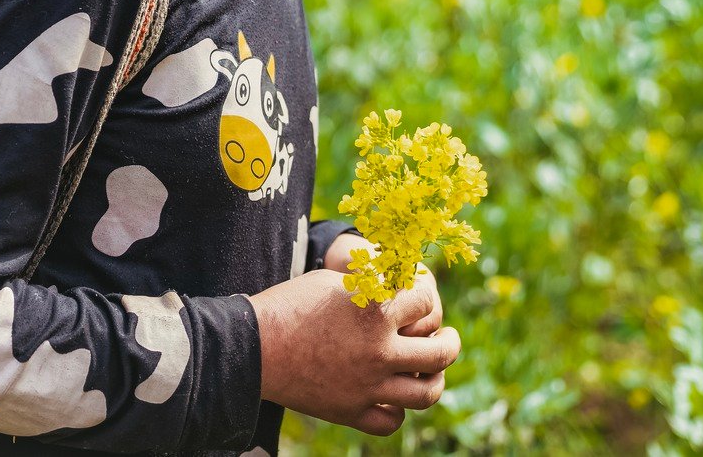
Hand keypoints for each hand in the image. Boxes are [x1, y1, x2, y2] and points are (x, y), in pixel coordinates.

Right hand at [250, 253, 457, 436]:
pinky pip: (390, 420)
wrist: (252, 345)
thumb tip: (402, 285)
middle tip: (446, 337)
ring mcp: (367, 385)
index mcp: (375, 311)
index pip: (427, 301)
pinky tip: (393, 397)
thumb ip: (373, 287)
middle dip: (450, 342)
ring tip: (432, 371)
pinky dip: (397, 410)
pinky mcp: (350, 410)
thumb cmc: (290, 304)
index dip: (426, 295)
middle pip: (440, 353)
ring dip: (436, 380)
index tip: (420, 296)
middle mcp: (378, 351)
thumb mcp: (335, 282)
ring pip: (425, 393)